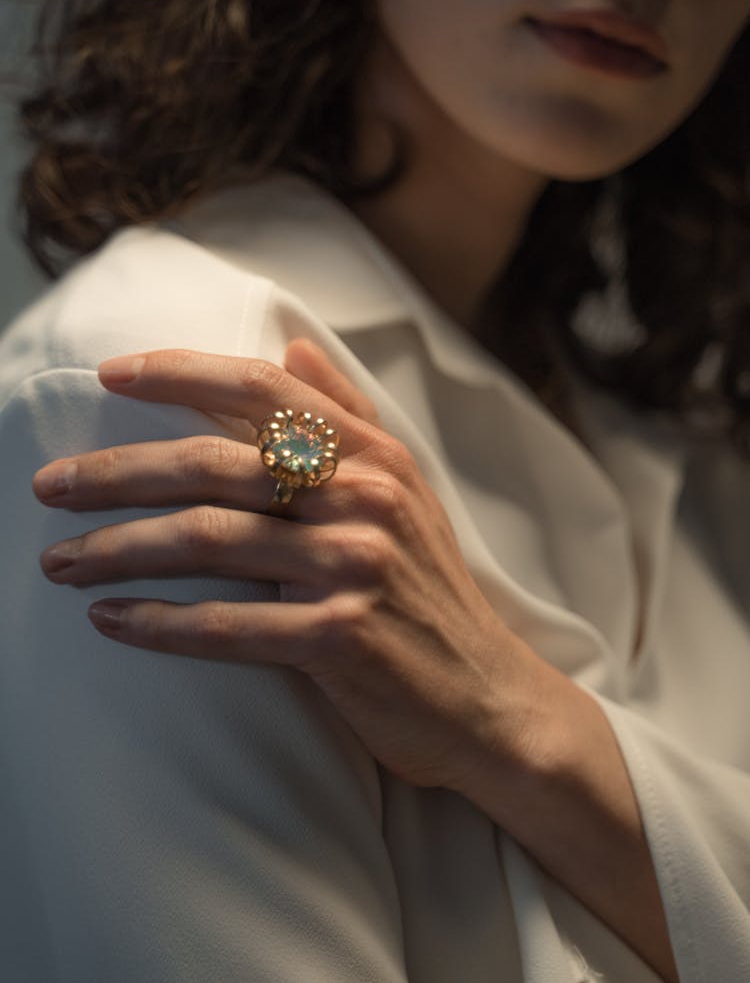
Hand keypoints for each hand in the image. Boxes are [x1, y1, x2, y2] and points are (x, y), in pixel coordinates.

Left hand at [33, 340, 555, 793]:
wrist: (487, 698)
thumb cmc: (430, 590)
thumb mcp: (404, 488)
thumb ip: (348, 414)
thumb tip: (293, 344)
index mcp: (374, 454)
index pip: (263, 389)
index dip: (180, 374)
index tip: (109, 376)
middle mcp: (365, 497)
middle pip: (213, 463)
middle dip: (117, 472)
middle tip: (51, 485)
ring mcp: (355, 566)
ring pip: (207, 539)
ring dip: (118, 548)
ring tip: (60, 562)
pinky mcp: (340, 639)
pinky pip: (226, 625)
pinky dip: (159, 623)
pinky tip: (112, 620)